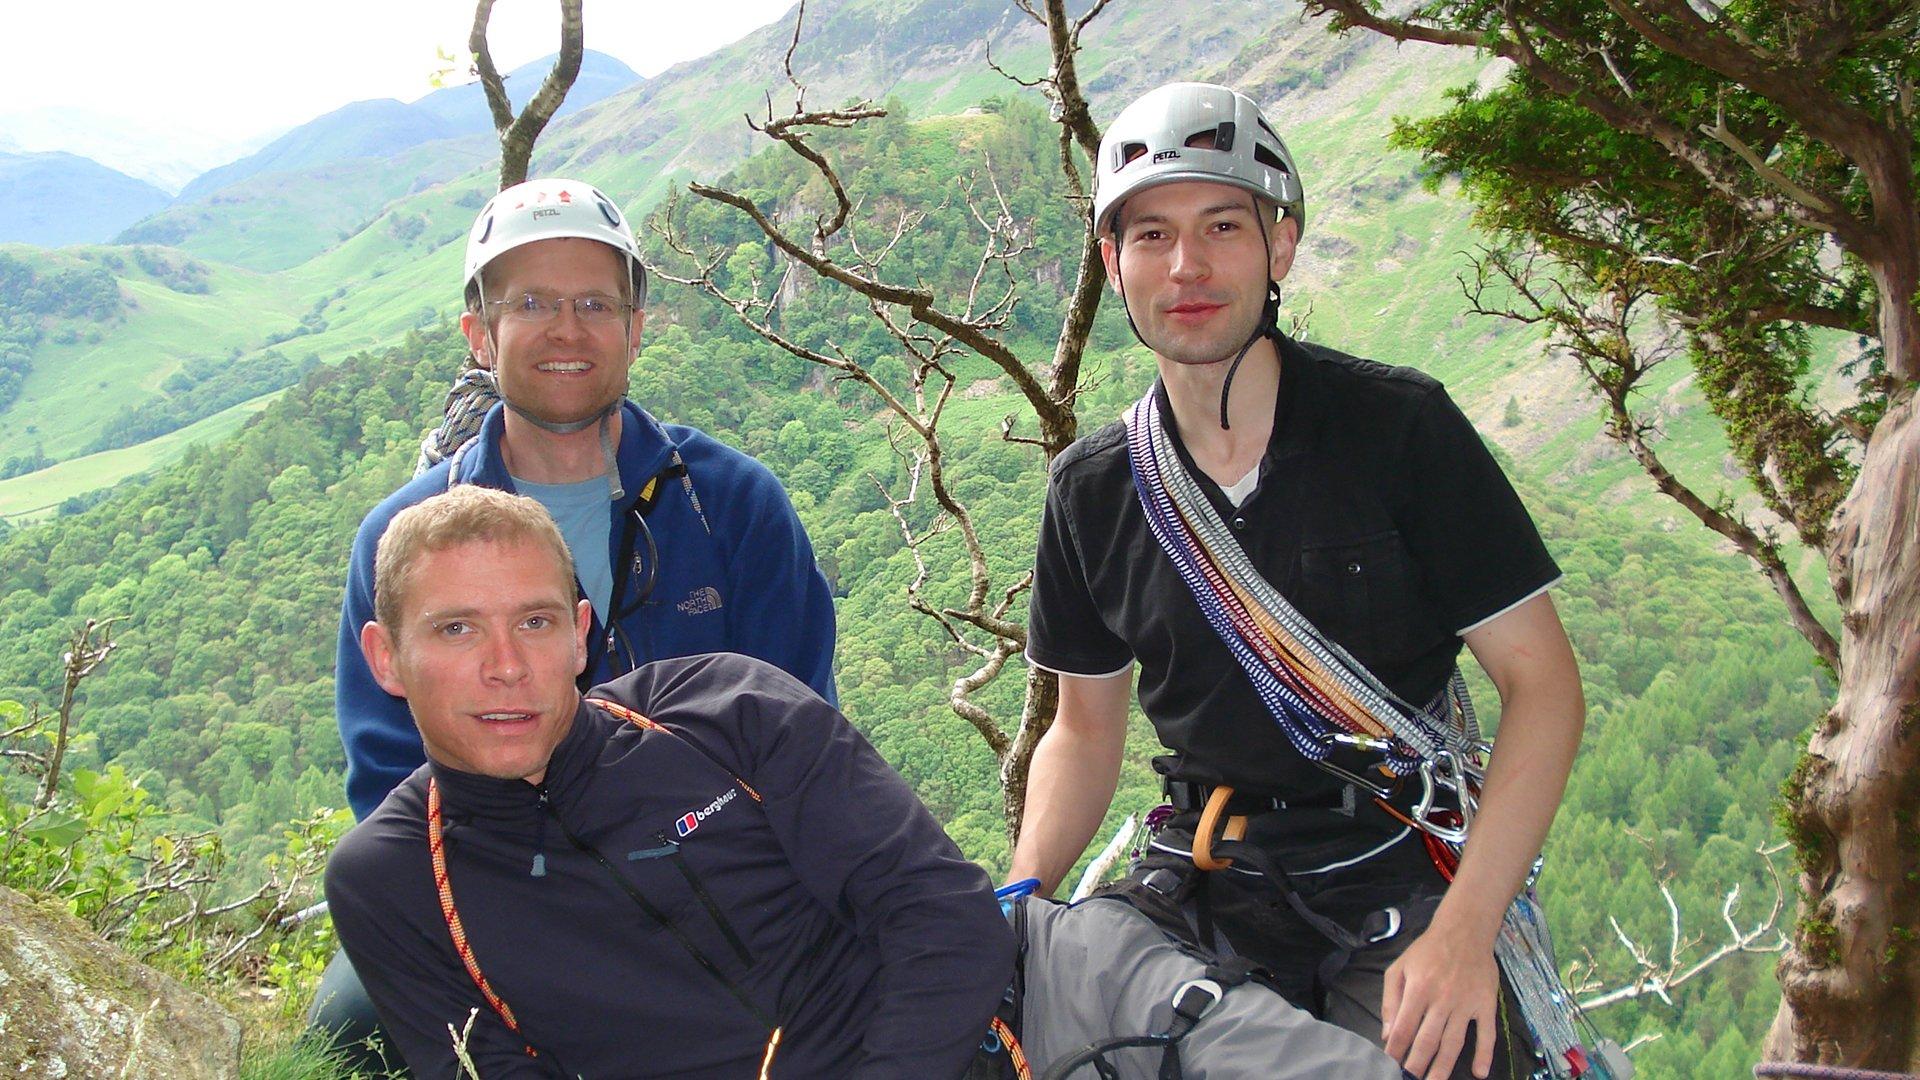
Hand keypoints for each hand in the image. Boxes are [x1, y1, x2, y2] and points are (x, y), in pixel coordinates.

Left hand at [1381, 919, 1499, 1078]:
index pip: (1403, 1028)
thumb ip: (1390, 1000)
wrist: (1464, 930)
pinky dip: (1484, 1054)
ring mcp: (1465, 1003)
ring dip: (1443, 1067)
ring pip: (1453, 1042)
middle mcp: (1441, 999)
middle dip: (1417, 1064)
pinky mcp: (1486, 1004)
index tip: (1389, 1065)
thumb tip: (1387, 1033)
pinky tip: (1479, 1072)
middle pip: (1427, 1040)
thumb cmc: (1427, 950)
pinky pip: (1486, 1033)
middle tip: (1410, 1079)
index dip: (1396, 1050)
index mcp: (1418, 989)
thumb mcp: (1399, 968)